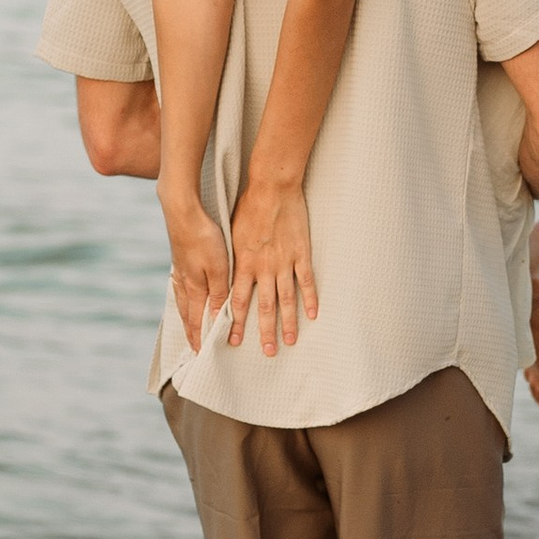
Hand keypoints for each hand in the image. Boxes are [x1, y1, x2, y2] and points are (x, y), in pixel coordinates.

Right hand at [160, 186, 232, 351]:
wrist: (182, 210)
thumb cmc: (204, 238)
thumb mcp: (219, 268)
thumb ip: (218, 295)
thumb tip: (214, 321)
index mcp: (194, 288)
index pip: (197, 320)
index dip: (200, 338)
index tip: (201, 354)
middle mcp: (184, 282)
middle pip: (187, 314)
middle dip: (192, 332)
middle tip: (194, 346)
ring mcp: (180, 270)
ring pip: (183, 300)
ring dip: (187, 316)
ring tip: (189, 326)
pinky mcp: (179, 258)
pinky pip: (181, 286)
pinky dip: (183, 298)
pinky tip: (184, 293)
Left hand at [228, 173, 319, 355]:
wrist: (271, 187)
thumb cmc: (248, 206)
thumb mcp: (232, 234)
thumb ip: (232, 258)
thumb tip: (225, 275)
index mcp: (243, 263)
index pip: (238, 301)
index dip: (236, 323)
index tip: (233, 341)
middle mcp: (263, 267)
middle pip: (264, 307)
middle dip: (264, 332)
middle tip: (268, 352)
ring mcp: (284, 262)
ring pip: (286, 299)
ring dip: (288, 322)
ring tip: (290, 341)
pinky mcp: (301, 253)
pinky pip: (306, 281)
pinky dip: (310, 299)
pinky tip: (312, 314)